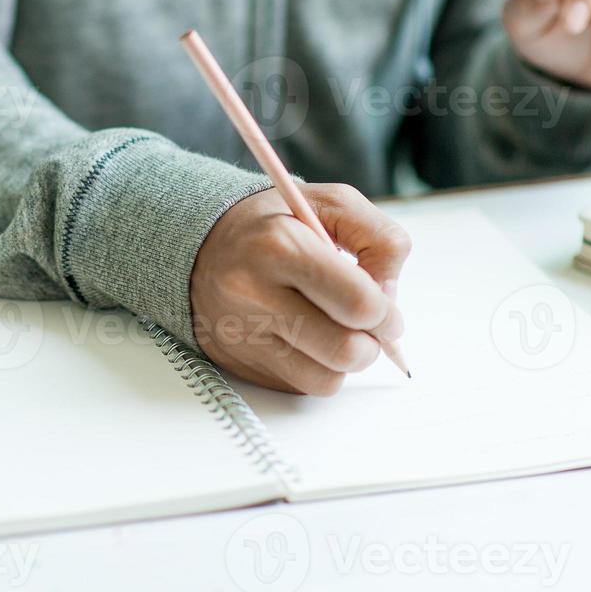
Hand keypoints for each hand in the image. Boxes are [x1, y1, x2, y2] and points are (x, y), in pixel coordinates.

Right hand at [190, 184, 409, 395]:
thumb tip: (390, 297)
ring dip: (344, 359)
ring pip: (327, 380)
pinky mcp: (239, 362)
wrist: (200, 244)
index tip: (386, 308)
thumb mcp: (332, 204)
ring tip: (333, 327)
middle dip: (372, 342)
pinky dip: (315, 368)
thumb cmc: (275, 223)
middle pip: (346, 350)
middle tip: (368, 325)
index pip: (359, 303)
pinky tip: (304, 338)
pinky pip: (301, 387)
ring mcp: (242, 334)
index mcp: (279, 246)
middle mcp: (254, 293)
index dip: (387, 312)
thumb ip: (380, 239)